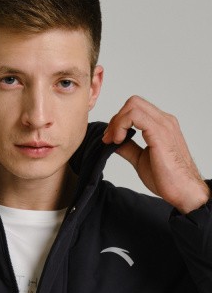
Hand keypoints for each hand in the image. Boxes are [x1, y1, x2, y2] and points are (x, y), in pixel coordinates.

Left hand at [102, 96, 209, 213]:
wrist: (183, 190)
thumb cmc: (167, 178)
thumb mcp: (140, 159)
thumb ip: (128, 148)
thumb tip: (113, 142)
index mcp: (161, 125)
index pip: (135, 109)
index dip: (118, 121)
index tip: (109, 139)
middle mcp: (164, 121)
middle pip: (133, 102)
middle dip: (115, 119)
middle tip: (109, 139)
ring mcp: (163, 125)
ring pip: (133, 105)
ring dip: (117, 122)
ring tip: (113, 141)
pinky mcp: (159, 133)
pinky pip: (135, 116)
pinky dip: (121, 125)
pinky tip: (118, 141)